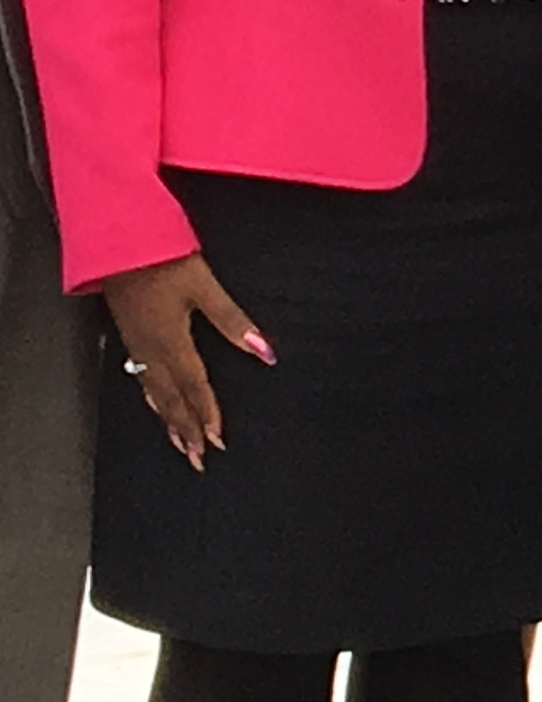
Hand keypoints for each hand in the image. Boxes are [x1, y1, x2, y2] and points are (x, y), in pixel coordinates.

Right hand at [101, 253, 269, 469]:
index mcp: (172, 341)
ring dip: (168, 419)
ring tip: (180, 444)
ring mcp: (136, 344)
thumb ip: (234, 322)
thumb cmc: (163, 260)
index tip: (218, 441)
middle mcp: (151, 349)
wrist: (116, 243)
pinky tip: (154, 403)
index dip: (207, 415)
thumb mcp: (205, 288)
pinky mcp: (129, 335)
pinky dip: (151, 399)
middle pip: (170, 399)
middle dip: (186, 430)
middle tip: (198, 459)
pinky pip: (140, 378)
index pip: (194, 388)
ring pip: (153, 392)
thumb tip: (265, 352)